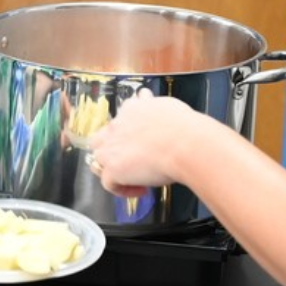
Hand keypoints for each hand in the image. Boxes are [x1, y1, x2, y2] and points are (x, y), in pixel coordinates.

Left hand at [91, 93, 208, 197]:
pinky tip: (141, 190)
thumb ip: (151, 102)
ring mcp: (111, 149)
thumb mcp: (166, 104)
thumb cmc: (184, 127)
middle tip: (130, 162)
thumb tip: (144, 95)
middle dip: (110, 152)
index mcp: (130, 110)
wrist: (186, 144)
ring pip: (98, 162)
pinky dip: (122, 189)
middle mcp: (116, 127)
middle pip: (99, 141)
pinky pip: (109, 184)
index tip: (138, 143)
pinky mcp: (114, 169)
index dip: (125, 135)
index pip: (118, 121)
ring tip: (133, 177)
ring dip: (113, 171)